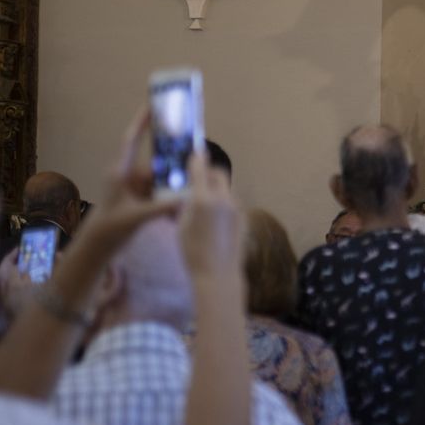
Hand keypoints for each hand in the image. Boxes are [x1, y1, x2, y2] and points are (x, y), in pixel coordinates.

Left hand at [76, 105, 182, 253]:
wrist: (97, 246)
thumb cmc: (109, 228)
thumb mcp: (135, 218)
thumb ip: (160, 208)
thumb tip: (186, 199)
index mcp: (120, 172)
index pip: (131, 141)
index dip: (141, 122)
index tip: (152, 104)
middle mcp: (128, 175)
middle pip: (155, 163)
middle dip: (172, 163)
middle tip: (192, 155)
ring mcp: (134, 187)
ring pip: (160, 179)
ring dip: (173, 186)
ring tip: (189, 189)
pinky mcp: (140, 197)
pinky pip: (160, 191)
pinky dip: (170, 197)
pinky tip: (180, 207)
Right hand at [177, 150, 242, 284]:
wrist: (218, 272)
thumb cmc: (192, 252)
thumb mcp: (181, 226)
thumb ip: (185, 205)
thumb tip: (187, 195)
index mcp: (203, 200)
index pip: (200, 169)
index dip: (196, 159)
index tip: (195, 152)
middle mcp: (223, 199)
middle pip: (219, 174)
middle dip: (209, 171)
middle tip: (199, 177)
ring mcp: (236, 208)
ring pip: (226, 189)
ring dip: (216, 188)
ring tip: (205, 199)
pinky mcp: (243, 218)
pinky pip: (232, 202)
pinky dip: (223, 201)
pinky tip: (215, 215)